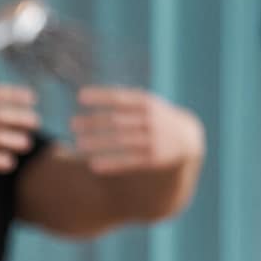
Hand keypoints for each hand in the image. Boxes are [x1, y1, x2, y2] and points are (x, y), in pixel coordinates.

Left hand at [70, 87, 203, 174]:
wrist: (187, 138)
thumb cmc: (156, 117)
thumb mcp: (146, 103)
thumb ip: (123, 100)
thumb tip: (85, 95)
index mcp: (147, 102)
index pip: (120, 97)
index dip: (101, 96)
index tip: (80, 97)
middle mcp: (151, 119)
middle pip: (117, 120)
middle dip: (94, 122)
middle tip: (72, 124)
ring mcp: (153, 139)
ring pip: (121, 141)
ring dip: (99, 143)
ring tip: (79, 144)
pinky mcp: (155, 158)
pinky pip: (130, 161)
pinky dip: (112, 163)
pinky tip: (94, 165)